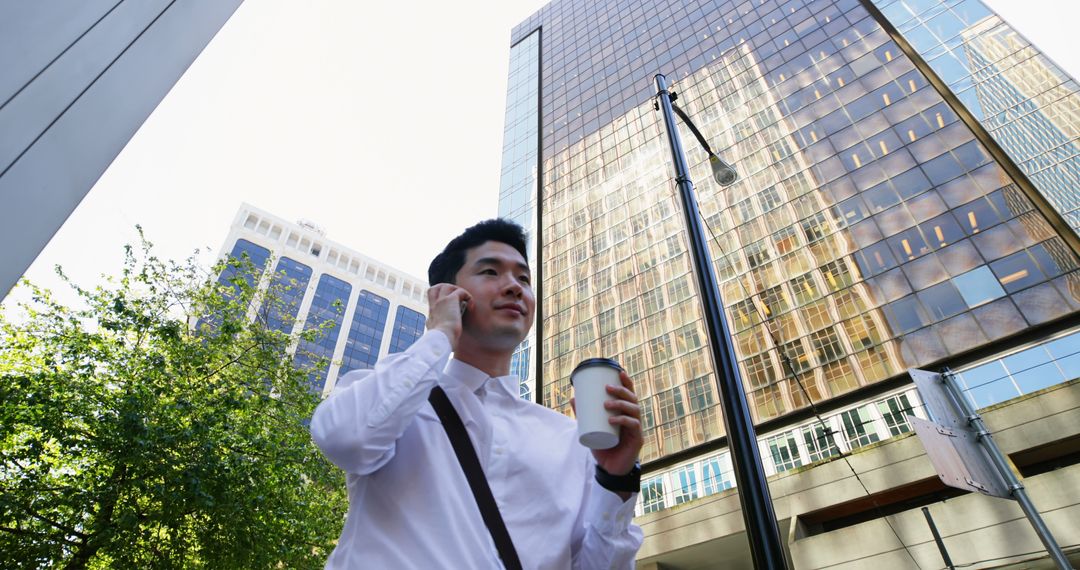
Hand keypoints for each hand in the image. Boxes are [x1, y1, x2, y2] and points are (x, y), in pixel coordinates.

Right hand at [425, 284, 471, 350]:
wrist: (442, 339)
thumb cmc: (443, 344)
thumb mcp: (441, 340)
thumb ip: (445, 339)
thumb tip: (449, 345)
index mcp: (432, 317)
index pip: (433, 304)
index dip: (442, 303)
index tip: (452, 310)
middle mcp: (434, 308)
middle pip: (434, 289)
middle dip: (445, 289)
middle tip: (457, 298)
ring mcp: (440, 302)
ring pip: (445, 286)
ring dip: (457, 291)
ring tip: (465, 300)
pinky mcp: (450, 300)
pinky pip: (460, 291)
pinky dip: (467, 296)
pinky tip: (471, 306)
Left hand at [572, 370, 641, 499]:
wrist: (610, 469)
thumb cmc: (603, 446)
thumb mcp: (591, 428)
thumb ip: (584, 415)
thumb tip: (572, 398)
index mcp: (626, 412)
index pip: (630, 394)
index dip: (627, 382)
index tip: (619, 371)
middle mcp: (634, 418)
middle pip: (632, 399)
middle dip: (621, 390)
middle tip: (606, 388)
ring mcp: (637, 429)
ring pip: (634, 410)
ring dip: (620, 404)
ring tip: (606, 404)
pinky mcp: (637, 439)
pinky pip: (633, 426)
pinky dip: (623, 421)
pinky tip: (612, 420)